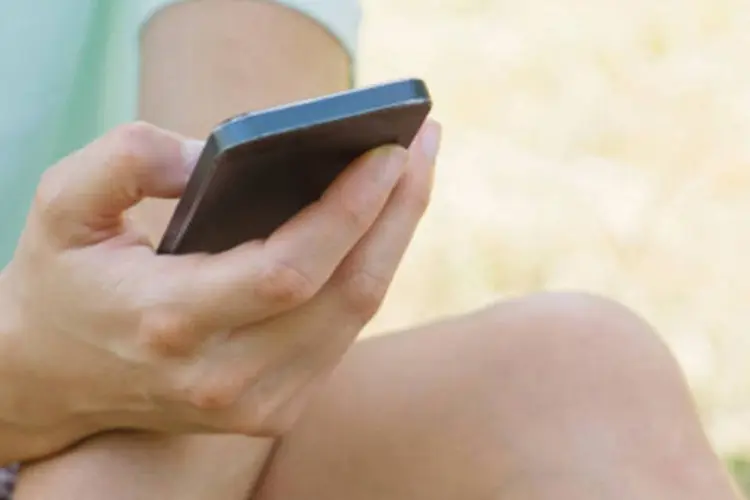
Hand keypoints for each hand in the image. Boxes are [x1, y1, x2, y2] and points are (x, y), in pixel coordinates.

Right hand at [0, 119, 439, 461]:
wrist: (50, 379)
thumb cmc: (62, 282)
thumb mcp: (63, 205)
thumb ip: (128, 160)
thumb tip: (217, 154)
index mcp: (169, 321)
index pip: (289, 269)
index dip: (350, 210)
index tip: (391, 151)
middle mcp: (222, 375)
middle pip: (345, 294)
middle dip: (397, 214)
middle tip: (424, 146)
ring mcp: (255, 403)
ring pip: (355, 316)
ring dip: (393, 241)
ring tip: (412, 176)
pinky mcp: (273, 410)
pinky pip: (342, 334)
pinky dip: (368, 275)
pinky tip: (379, 227)